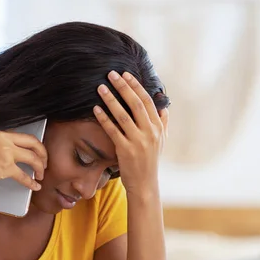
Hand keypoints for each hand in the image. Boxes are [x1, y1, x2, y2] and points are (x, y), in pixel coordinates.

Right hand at [0, 130, 47, 196]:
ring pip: (32, 159)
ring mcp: (5, 153)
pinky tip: (35, 187)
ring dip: (40, 168)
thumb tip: (10, 150)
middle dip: (43, 154)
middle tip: (45, 164)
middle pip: (34, 144)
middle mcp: (4, 139)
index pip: (25, 136)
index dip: (36, 145)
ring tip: (41, 176)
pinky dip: (31, 182)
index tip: (39, 153)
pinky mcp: (5, 167)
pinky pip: (24, 175)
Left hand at [93, 70, 168, 194]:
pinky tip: (95, 109)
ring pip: (123, 115)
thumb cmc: (150, 162)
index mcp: (158, 127)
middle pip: (135, 104)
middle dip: (123, 87)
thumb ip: (163, 124)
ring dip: (111, 99)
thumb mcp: (161, 142)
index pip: (147, 101)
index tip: (125, 74)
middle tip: (111, 74)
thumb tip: (164, 108)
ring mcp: (138, 141)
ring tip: (100, 87)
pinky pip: (113, 130)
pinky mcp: (125, 150)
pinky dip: (104, 118)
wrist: (145, 185)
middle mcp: (150, 132)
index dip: (136, 86)